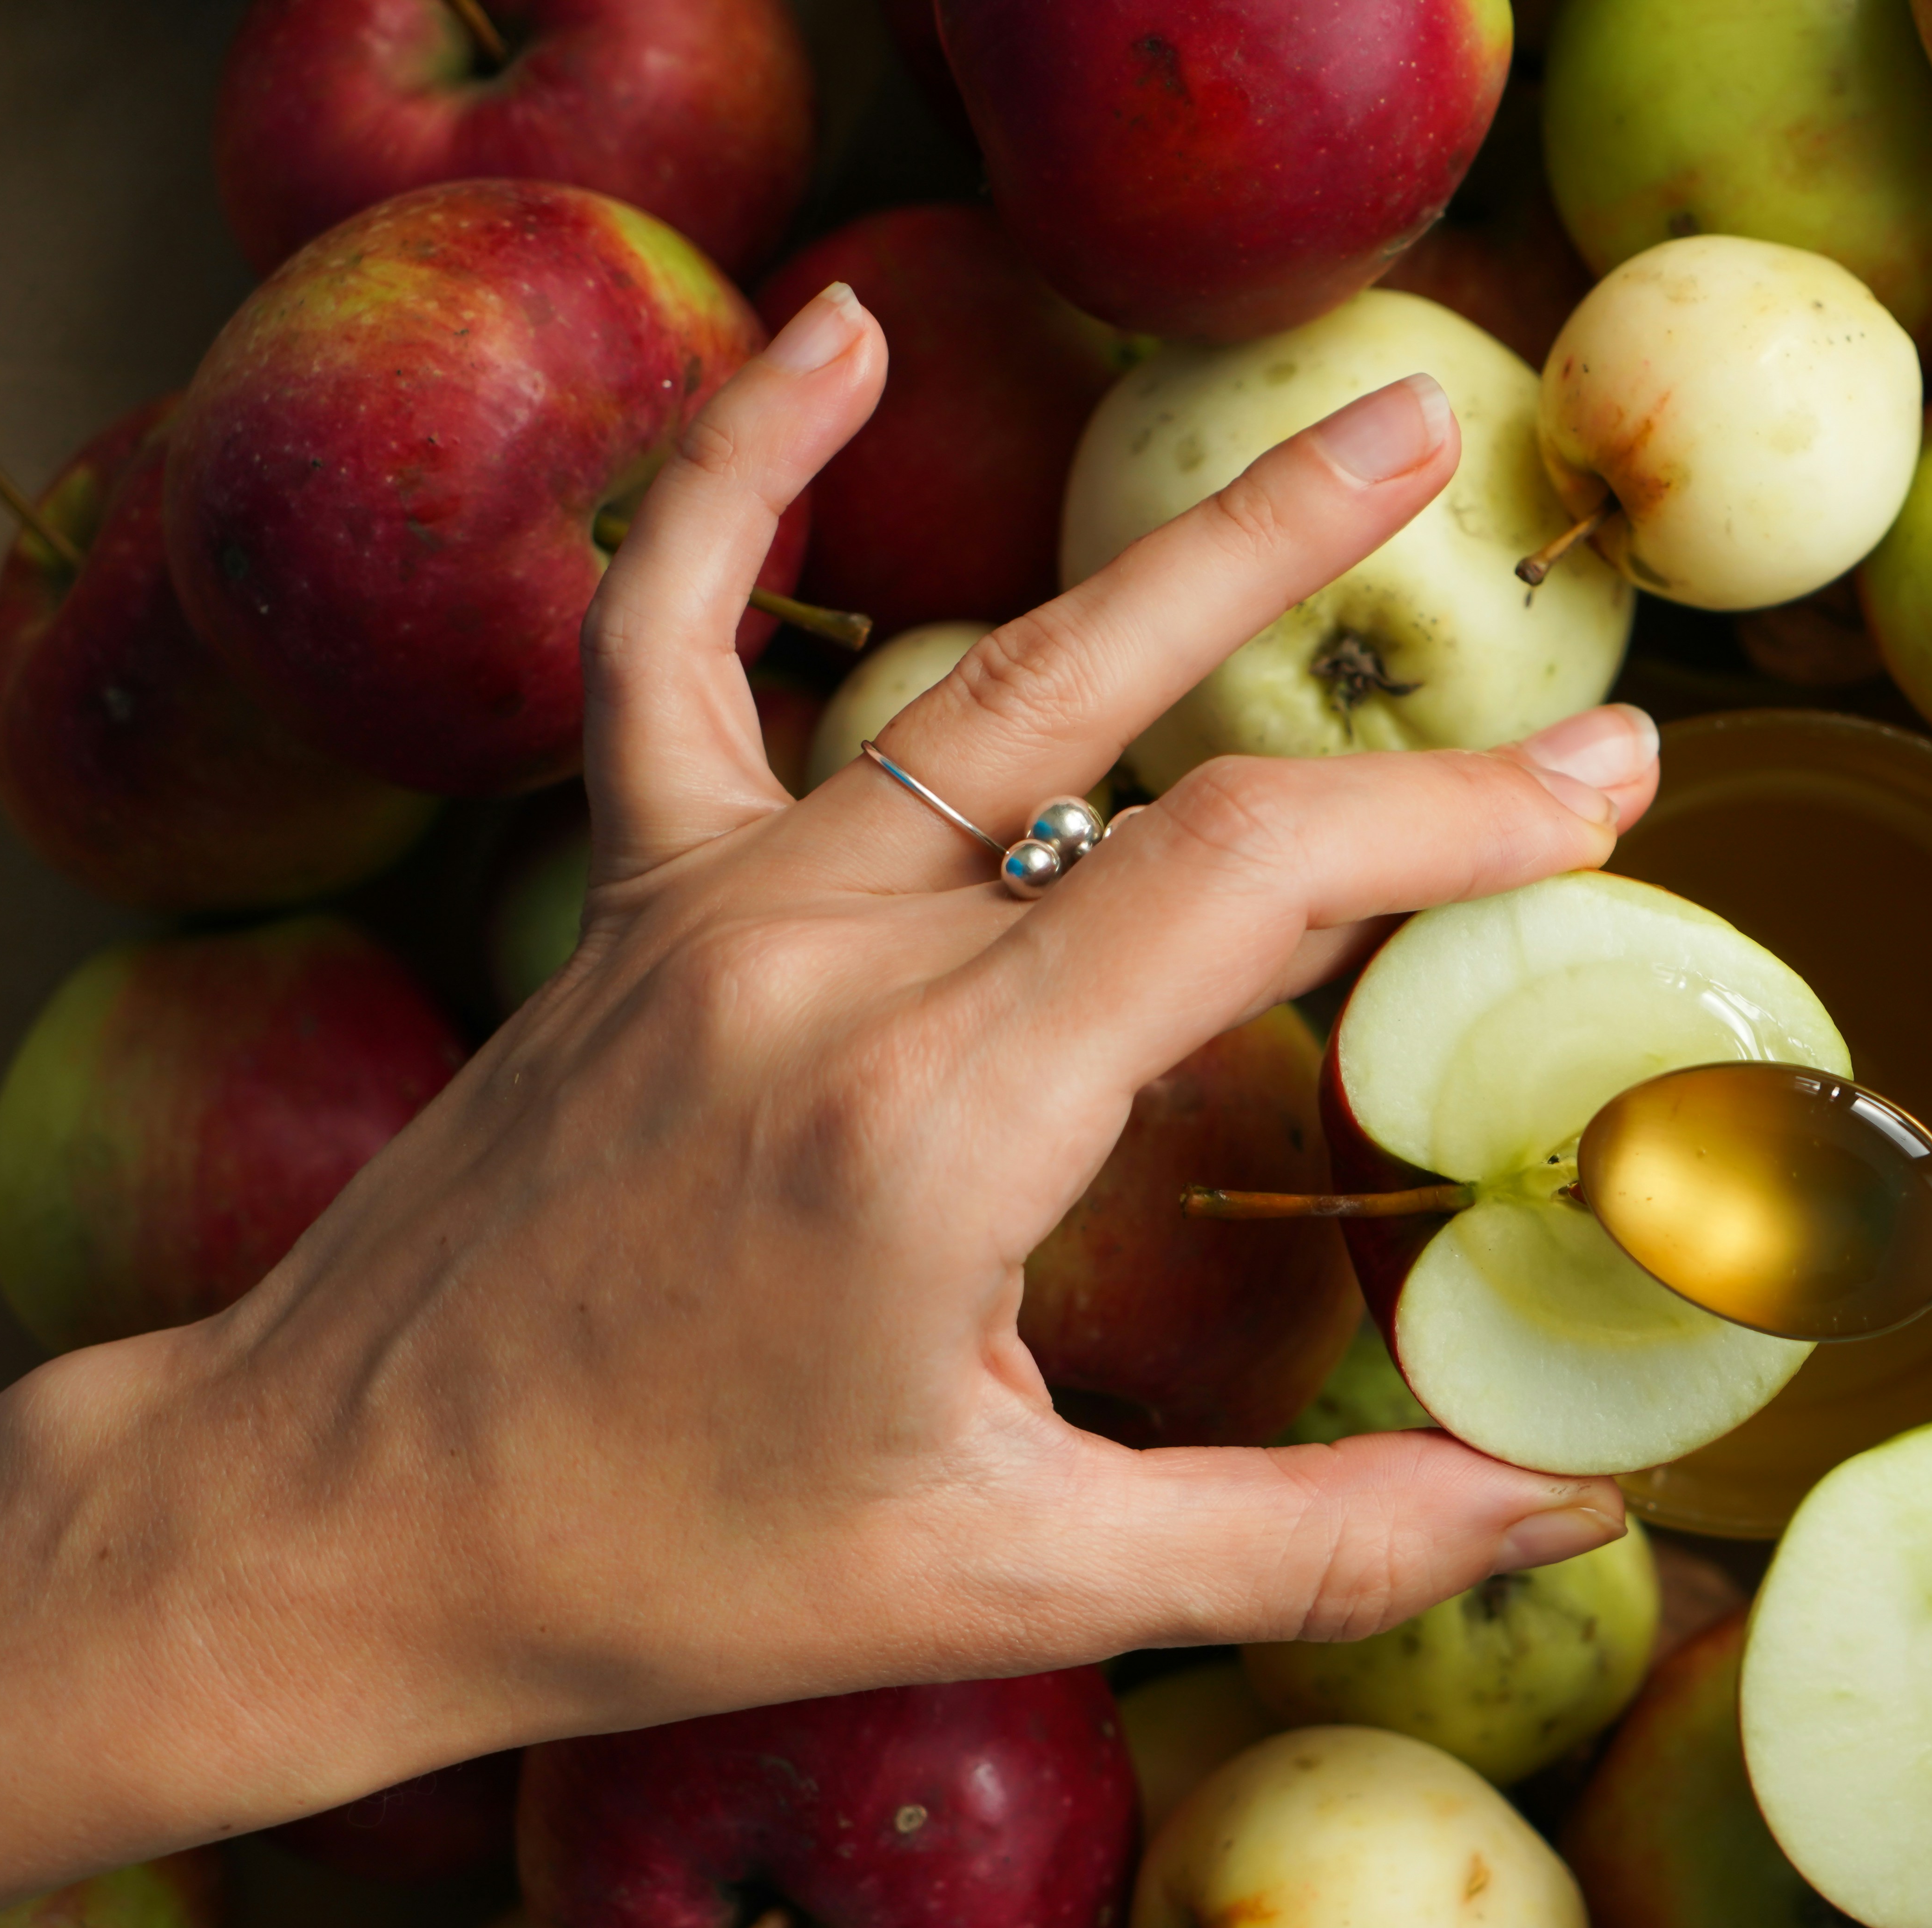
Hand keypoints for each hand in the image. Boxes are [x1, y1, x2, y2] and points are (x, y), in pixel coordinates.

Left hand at [0, 281, 1658, 1927]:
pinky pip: (665, 641)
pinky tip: (833, 343)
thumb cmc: (662, 1568)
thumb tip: (1554, 1503)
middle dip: (1332, 593)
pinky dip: (734, 480)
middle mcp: (828, 967)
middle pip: (1133, 717)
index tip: (1600, 784)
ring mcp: (714, 909)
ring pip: (985, 675)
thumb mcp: (1013, 1581)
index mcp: (942, 1123)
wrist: (331, 1522)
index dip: (1451, 816)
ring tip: (1350, 432)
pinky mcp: (630, 900)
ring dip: (1181, 544)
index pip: (1250, 878)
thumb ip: (1304, 1543)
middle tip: (1486, 496)